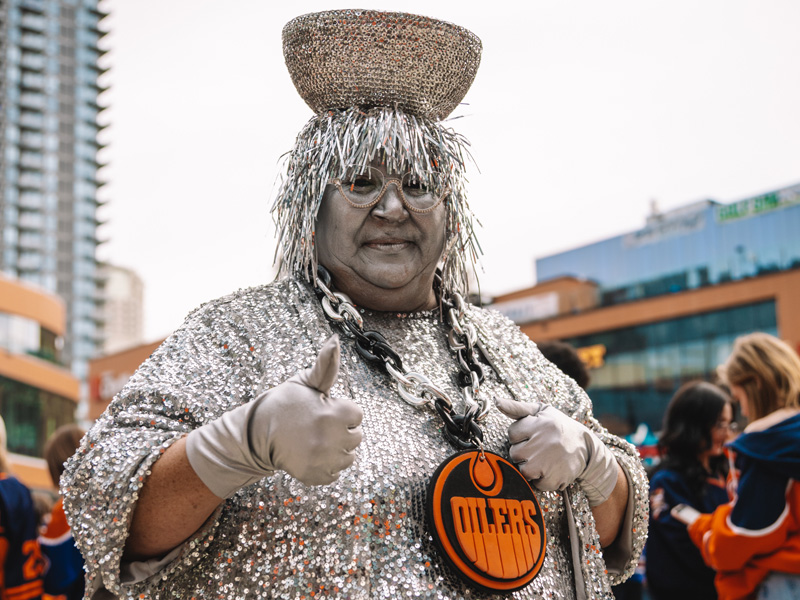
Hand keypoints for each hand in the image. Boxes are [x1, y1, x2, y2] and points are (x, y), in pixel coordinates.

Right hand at [186, 335, 362, 497]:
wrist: (257, 433)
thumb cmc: (284, 404)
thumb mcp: (305, 382)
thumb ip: (326, 365)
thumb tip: (335, 340)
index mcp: (334, 413)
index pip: (357, 415)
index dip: (340, 410)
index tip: (323, 409)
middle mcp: (332, 439)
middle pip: (355, 437)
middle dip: (340, 430)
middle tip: (316, 425)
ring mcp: (324, 460)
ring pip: (348, 456)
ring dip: (335, 450)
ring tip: (314, 440)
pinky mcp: (316, 476)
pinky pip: (335, 473)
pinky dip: (326, 467)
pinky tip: (311, 455)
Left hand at [495, 397, 617, 506]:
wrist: (588, 449)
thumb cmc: (560, 428)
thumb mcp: (543, 412)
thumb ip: (517, 407)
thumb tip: (496, 401)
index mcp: (540, 424)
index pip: (512, 433)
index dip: (520, 436)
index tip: (532, 435)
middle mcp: (544, 442)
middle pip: (515, 453)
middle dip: (523, 452)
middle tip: (539, 449)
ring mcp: (549, 462)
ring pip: (523, 470)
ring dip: (530, 467)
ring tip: (543, 460)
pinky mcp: (554, 479)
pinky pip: (536, 483)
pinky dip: (541, 480)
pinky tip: (550, 470)